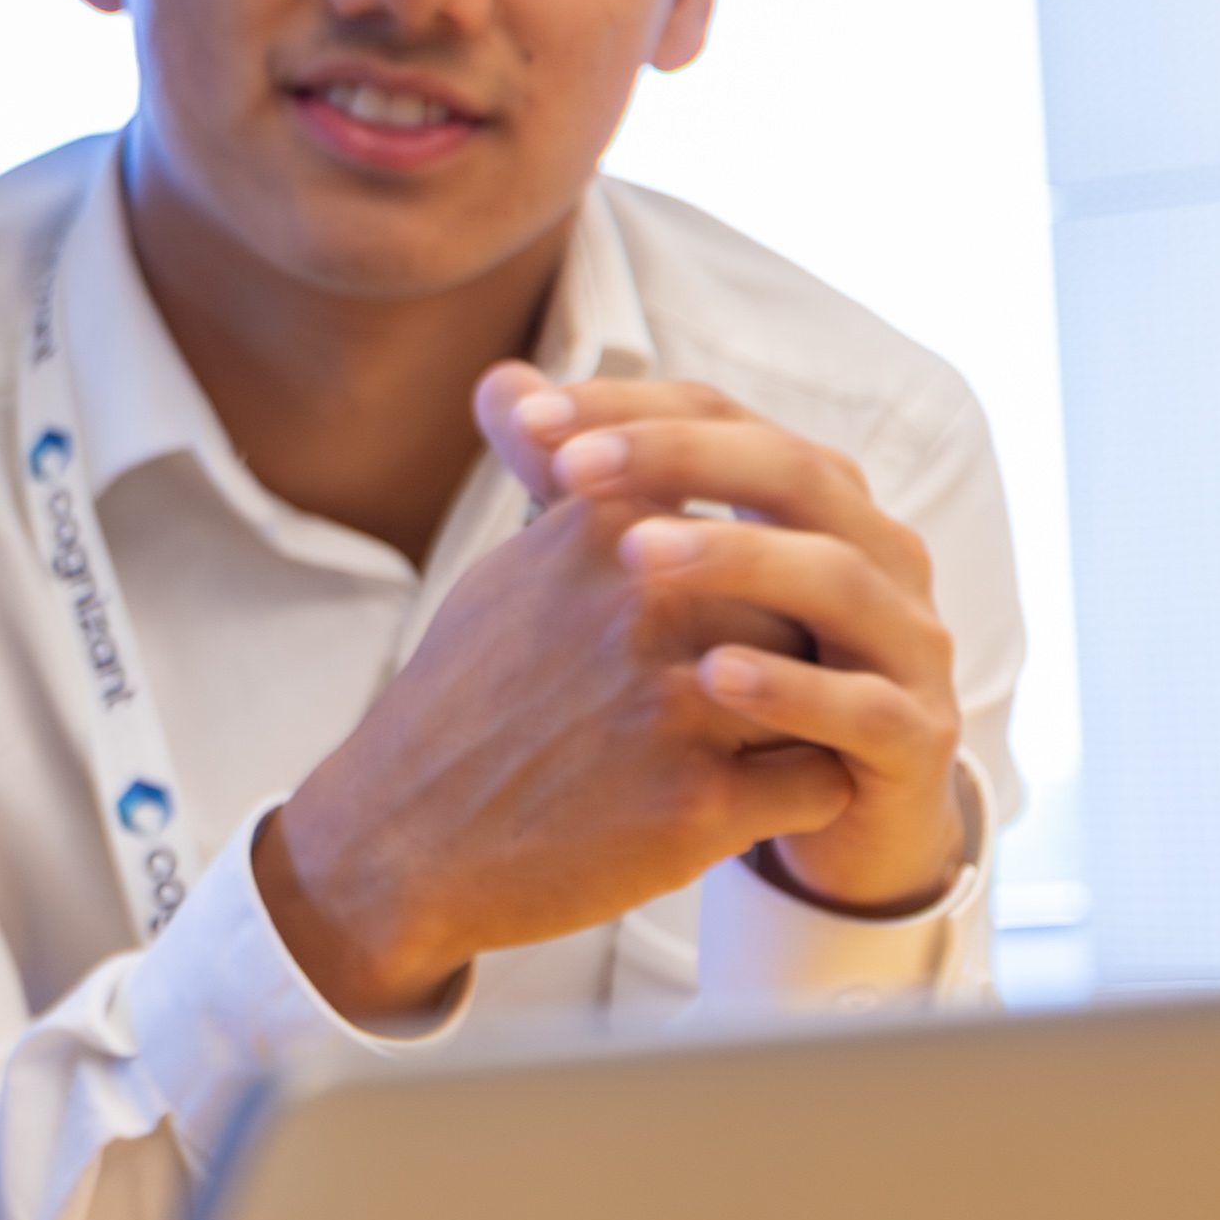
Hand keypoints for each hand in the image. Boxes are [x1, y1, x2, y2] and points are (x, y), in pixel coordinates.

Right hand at [252, 365, 946, 1013]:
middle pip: (800, 603)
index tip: (714, 627)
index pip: (755, 524)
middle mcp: (649, 599)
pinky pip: (820, 787)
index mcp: (609, 525)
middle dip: (786, 653)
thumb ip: (557, 478)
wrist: (396, 841)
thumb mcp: (503, 566)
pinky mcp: (697, 805)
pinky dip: (795, 800)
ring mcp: (676, 703)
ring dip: (798, 723)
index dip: (750, 586)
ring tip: (730, 748)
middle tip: (727, 698)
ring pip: (824, 690)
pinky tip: (731, 805)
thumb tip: (519, 378)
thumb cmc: (462, 701)